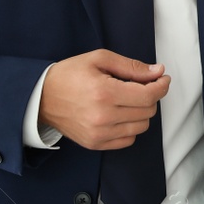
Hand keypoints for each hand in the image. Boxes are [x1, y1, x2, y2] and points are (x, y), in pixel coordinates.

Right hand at [39, 49, 169, 150]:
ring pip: (141, 127)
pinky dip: (130, 127)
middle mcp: (103, 117)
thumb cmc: (69, 75)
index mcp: (105, 93)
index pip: (148, 96)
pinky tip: (120, 114)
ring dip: (141, 112)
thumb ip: (132, 67)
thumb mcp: (99, 59)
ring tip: (127, 100)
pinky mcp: (95, 144)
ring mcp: (99, 134)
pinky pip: (128, 140)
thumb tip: (158, 72)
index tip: (162, 79)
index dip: (161, 86)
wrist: (40, 97)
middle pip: (148, 111)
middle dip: (150, 96)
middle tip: (140, 85)